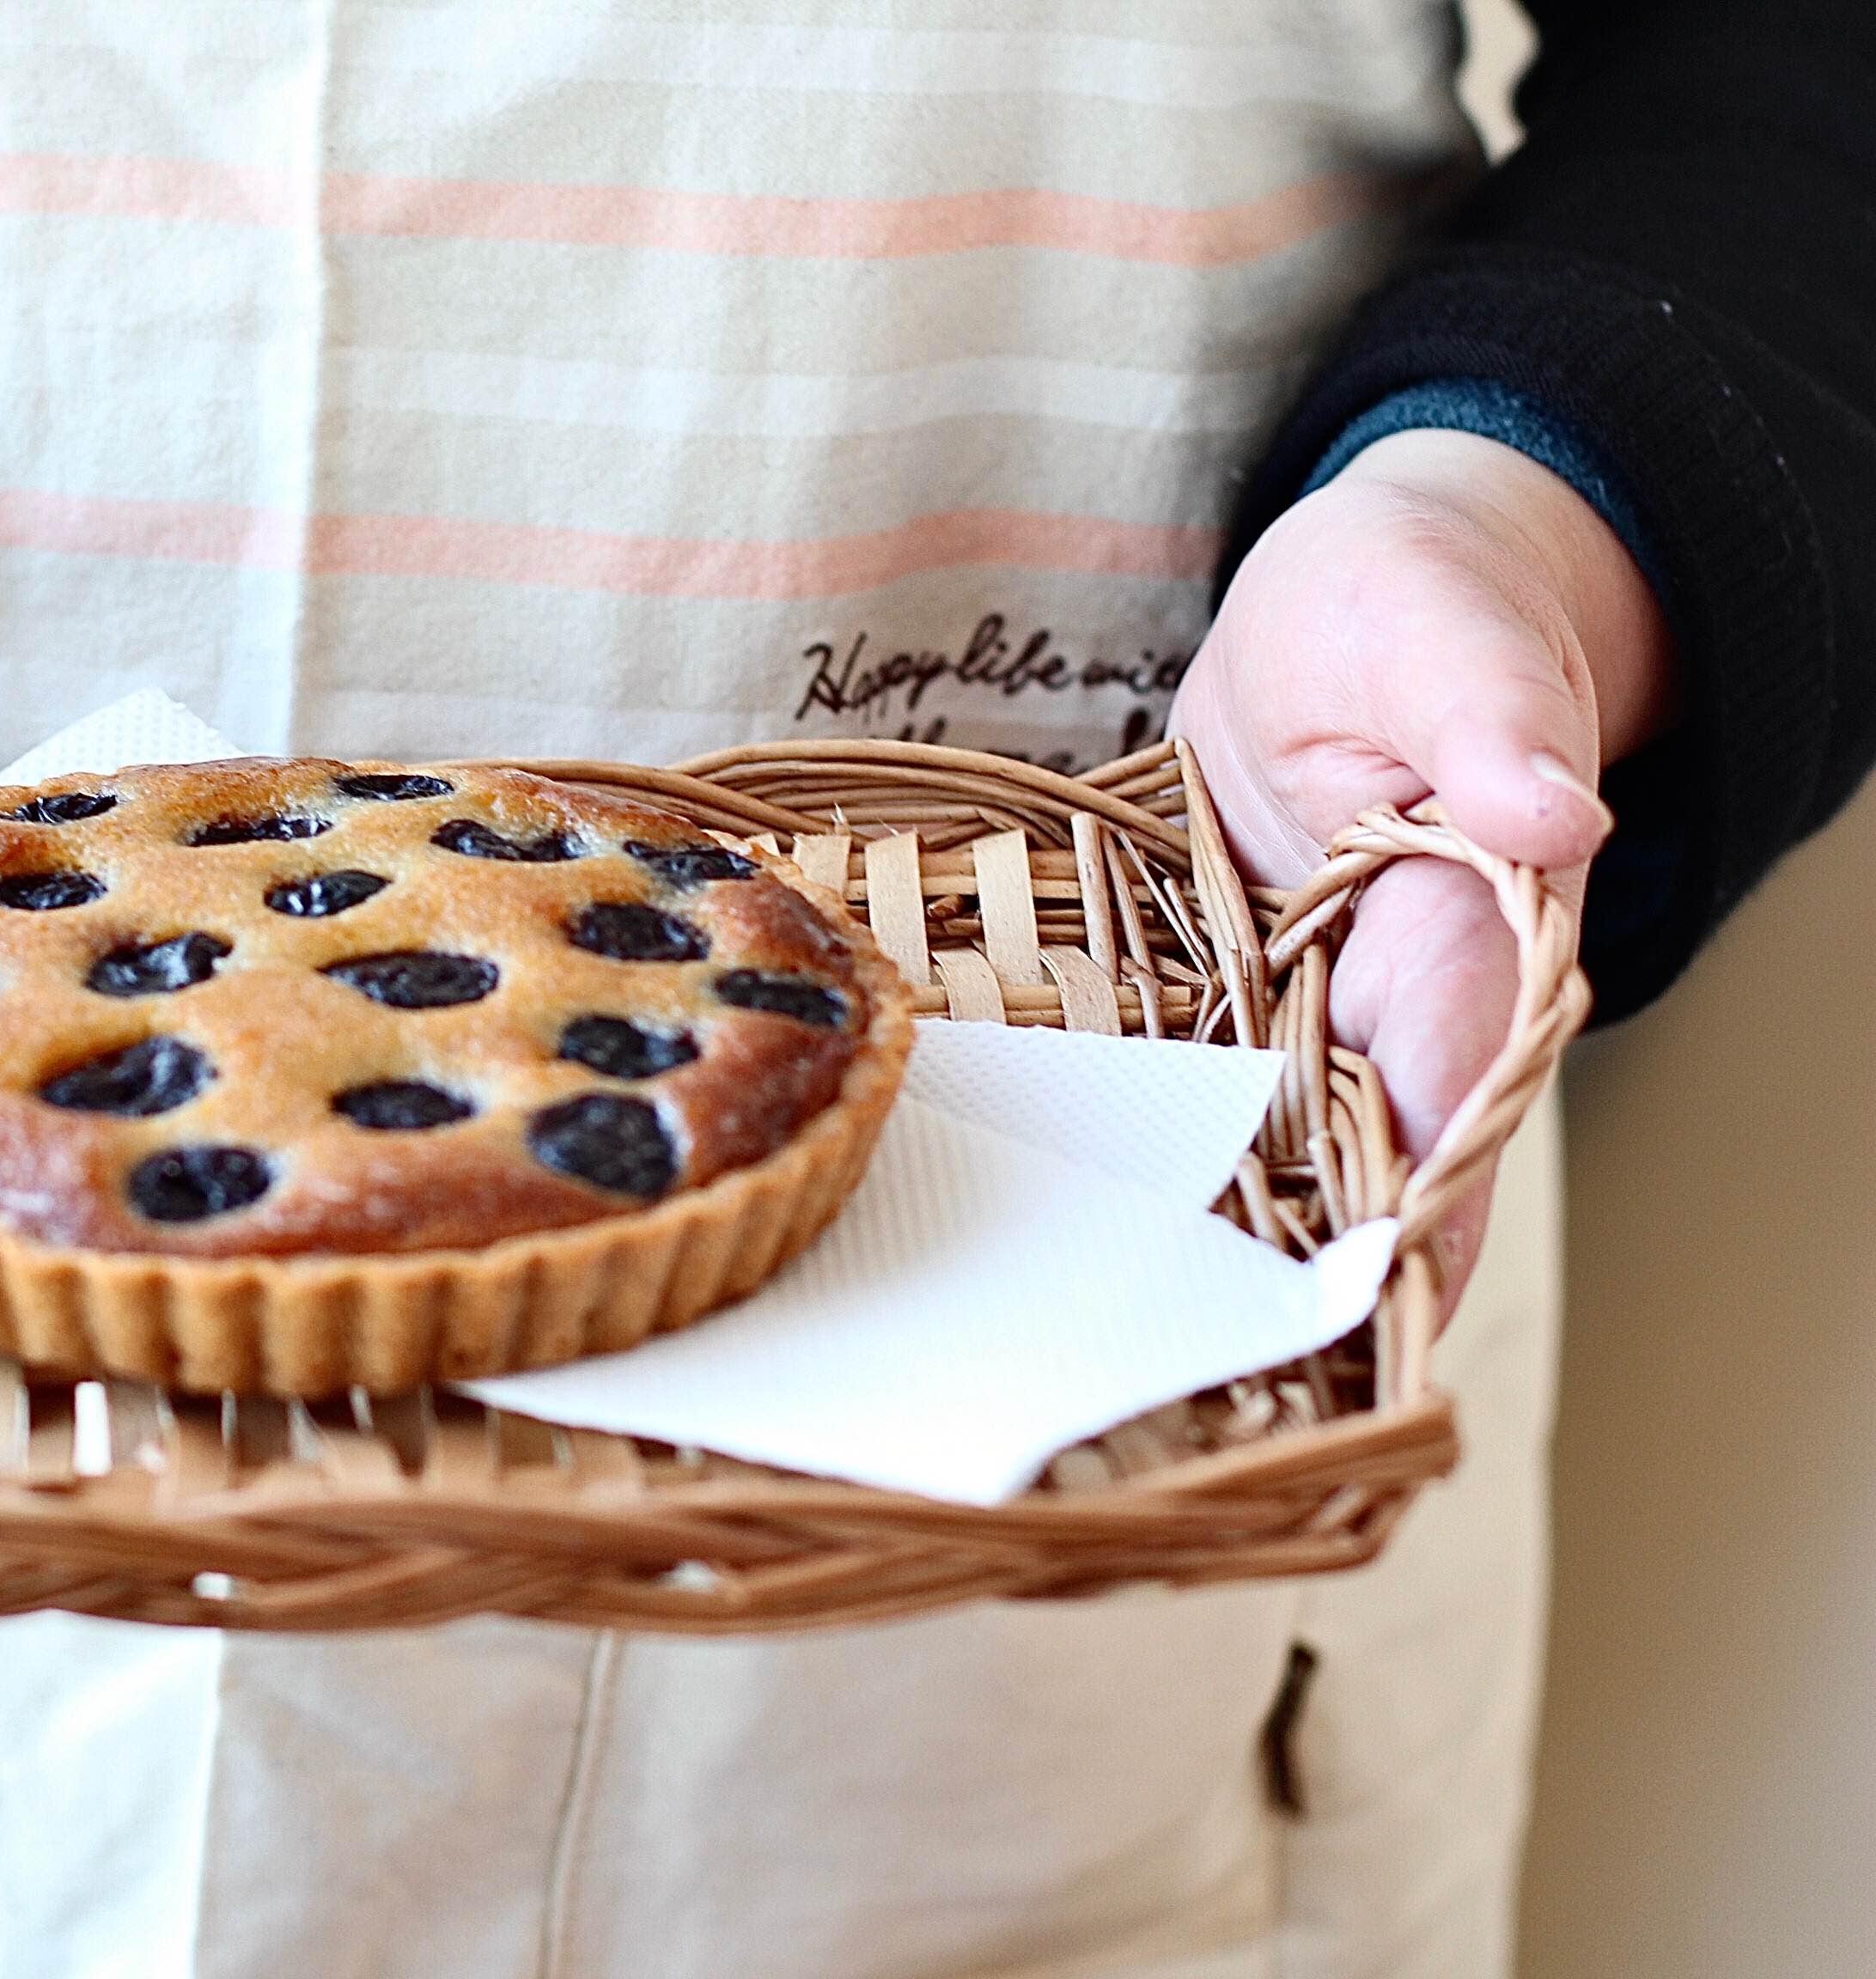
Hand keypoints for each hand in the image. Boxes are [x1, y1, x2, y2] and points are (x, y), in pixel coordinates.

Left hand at [1172, 428, 1671, 1292]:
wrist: (1350, 618)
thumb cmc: (1413, 611)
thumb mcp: (1444, 632)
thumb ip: (1493, 717)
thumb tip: (1553, 808)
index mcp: (1480, 917)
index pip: (1461, 1054)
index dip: (1429, 1163)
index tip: (1386, 1267)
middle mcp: (1406, 993)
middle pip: (1371, 1143)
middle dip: (1311, 1252)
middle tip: (1227, 1358)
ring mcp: (1315, 1012)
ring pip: (1278, 1146)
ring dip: (1217, 1236)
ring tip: (1137, 1342)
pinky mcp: (1233, 1007)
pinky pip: (1190, 1095)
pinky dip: (1143, 1160)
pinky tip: (1076, 1236)